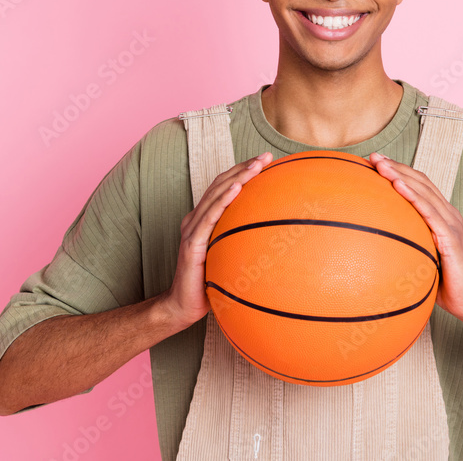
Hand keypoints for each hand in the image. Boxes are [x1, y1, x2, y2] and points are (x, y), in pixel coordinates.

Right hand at [163, 151, 273, 329]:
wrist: (184, 305)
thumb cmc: (209, 283)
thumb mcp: (230, 258)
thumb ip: (243, 244)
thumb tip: (278, 241)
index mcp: (204, 219)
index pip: (225, 187)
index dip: (243, 171)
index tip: (266, 161)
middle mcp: (196, 218)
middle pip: (221, 184)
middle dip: (244, 167)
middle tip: (266, 157)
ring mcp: (192, 229)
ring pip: (216, 195)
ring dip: (237, 177)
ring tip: (255, 166)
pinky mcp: (191, 242)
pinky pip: (208, 217)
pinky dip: (222, 200)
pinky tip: (237, 189)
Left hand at [368, 152, 462, 323]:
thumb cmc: (443, 281)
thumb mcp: (421, 256)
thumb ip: (407, 243)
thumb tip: (377, 242)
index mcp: (442, 216)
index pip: (419, 186)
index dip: (399, 171)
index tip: (375, 162)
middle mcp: (448, 215)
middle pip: (420, 182)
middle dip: (396, 167)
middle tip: (373, 157)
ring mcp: (451, 225)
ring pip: (424, 192)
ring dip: (401, 176)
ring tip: (381, 165)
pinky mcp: (451, 239)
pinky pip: (430, 214)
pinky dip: (414, 198)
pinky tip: (398, 187)